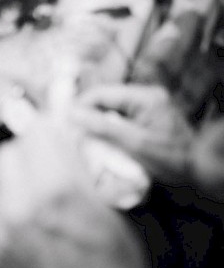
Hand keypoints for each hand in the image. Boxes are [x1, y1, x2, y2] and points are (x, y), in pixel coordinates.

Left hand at [0, 122, 159, 267]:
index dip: (48, 132)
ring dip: (14, 182)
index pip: (37, 132)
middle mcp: (22, 205)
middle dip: (27, 154)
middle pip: (9, 152)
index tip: (53, 136)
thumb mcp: (111, 208)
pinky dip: (2, 212)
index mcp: (59, 190)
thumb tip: (61, 135)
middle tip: (46, 167)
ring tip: (37, 201)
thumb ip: (80, 168)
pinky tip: (24, 224)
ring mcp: (1, 227)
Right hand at [71, 84, 193, 185]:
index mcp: (145, 97)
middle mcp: (147, 96)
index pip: (101, 94)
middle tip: (75, 136)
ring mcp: (148, 106)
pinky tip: (105, 144)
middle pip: (105, 101)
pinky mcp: (148, 118)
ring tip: (87, 142)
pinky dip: (110, 130)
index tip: (65, 125)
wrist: (202, 173)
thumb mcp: (135, 145)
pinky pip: (120, 119)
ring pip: (111, 110)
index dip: (80, 107)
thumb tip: (71, 114)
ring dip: (98, 125)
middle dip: (88, 117)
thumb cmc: (173, 161)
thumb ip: (103, 128)